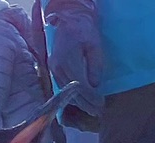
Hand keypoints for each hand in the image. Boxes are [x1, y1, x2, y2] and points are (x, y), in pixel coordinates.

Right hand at [46, 2, 103, 119]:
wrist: (70, 19)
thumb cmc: (84, 31)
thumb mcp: (95, 46)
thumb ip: (95, 66)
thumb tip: (94, 85)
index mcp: (67, 59)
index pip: (80, 86)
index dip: (91, 98)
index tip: (101, 105)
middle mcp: (57, 65)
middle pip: (72, 92)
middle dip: (86, 104)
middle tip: (98, 111)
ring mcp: (53, 68)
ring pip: (65, 92)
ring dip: (79, 103)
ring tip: (92, 108)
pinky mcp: (52, 69)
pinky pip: (62, 87)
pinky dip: (72, 96)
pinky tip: (82, 100)